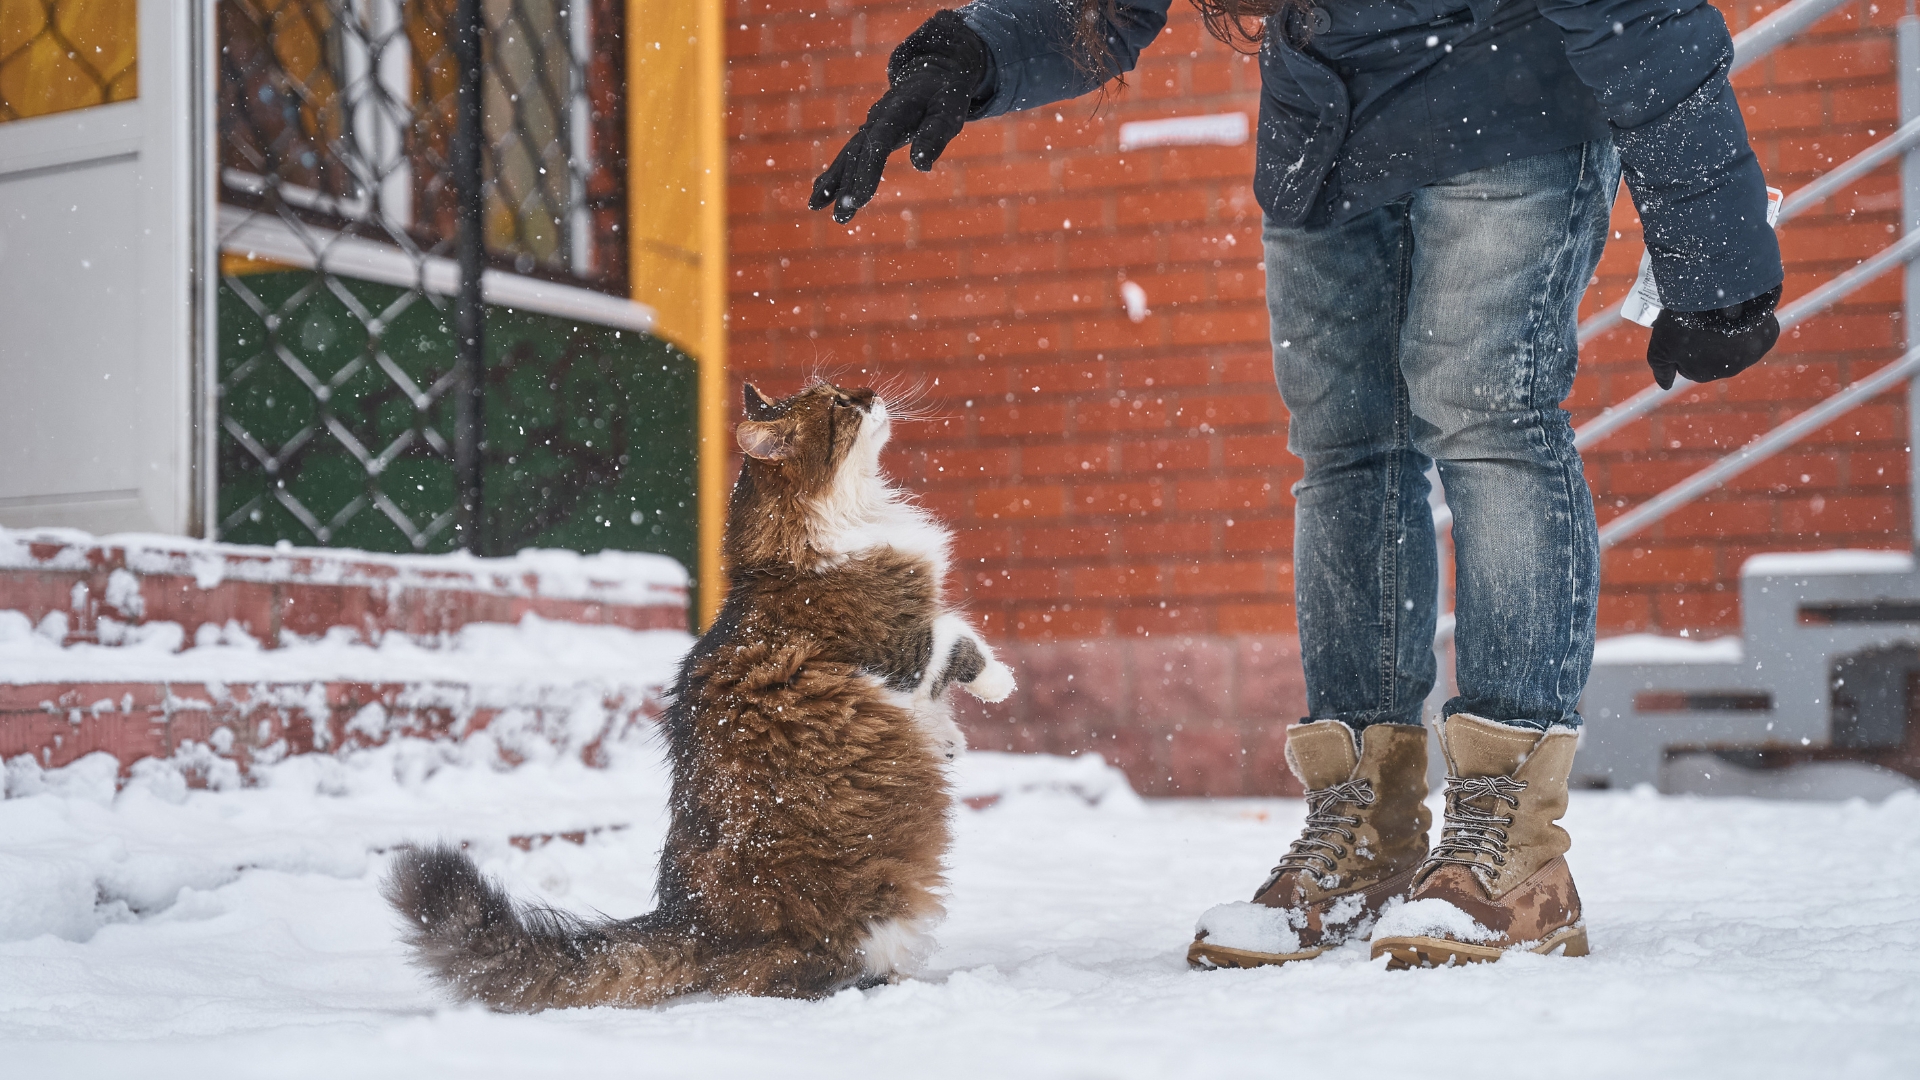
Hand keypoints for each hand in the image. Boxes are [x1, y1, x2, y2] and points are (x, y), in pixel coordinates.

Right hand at [809, 10, 989, 223]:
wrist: (931, 72)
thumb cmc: (945, 94)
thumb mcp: (950, 110)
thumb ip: (936, 134)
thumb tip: (922, 166)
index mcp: (896, 112)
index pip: (878, 145)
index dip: (867, 173)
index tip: (859, 200)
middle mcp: (876, 119)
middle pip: (858, 154)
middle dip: (847, 185)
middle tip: (841, 216)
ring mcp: (869, 126)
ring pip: (848, 156)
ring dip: (833, 182)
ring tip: (814, 206)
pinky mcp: (869, 134)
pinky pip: (848, 156)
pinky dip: (834, 174)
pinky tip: (820, 194)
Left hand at [1646, 284, 1782, 389]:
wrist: (1716, 296)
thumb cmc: (1684, 322)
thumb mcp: (1660, 346)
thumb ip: (1661, 369)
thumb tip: (1666, 386)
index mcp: (1702, 374)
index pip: (1690, 365)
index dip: (1684, 345)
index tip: (1683, 328)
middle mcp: (1730, 370)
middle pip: (1715, 356)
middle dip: (1708, 341)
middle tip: (1700, 318)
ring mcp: (1751, 355)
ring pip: (1737, 344)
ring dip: (1729, 332)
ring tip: (1718, 311)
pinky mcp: (1768, 337)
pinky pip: (1756, 331)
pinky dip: (1749, 323)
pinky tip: (1739, 310)